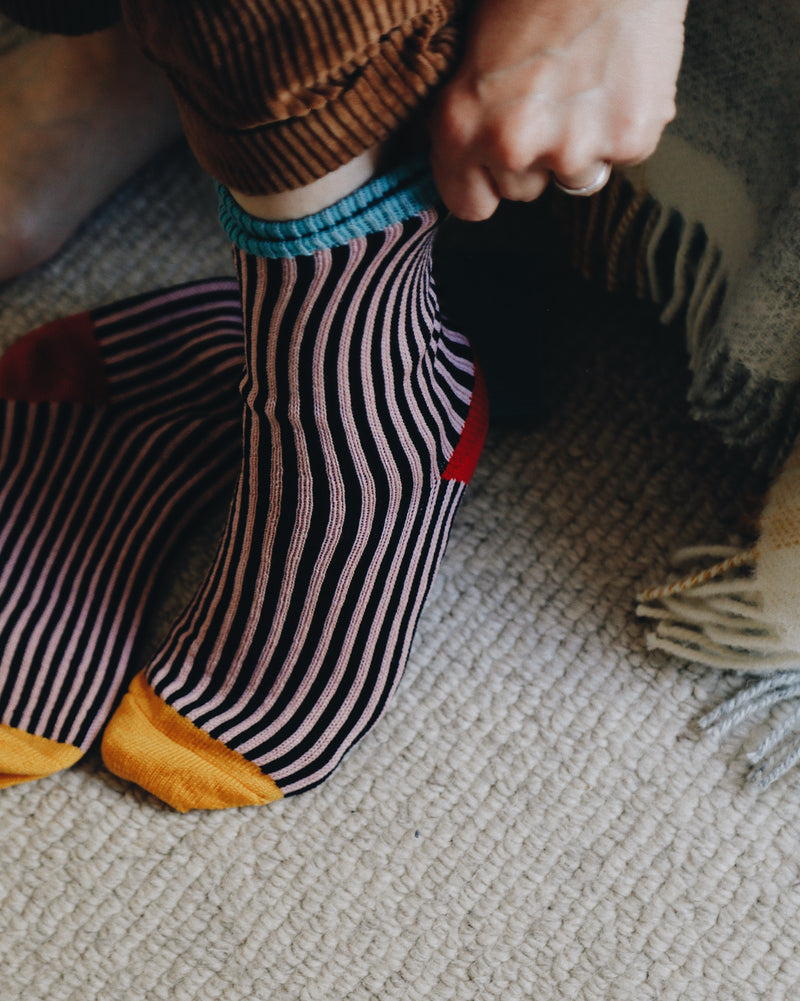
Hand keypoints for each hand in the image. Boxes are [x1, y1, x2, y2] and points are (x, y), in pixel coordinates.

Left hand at [428, 0, 688, 219]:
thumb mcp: (473, 48)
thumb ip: (469, 112)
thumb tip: (470, 155)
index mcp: (461, 125)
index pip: (469, 205)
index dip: (485, 182)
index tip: (495, 164)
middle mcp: (513, 146)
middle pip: (523, 191)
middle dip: (535, 156)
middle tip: (550, 95)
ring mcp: (575, 148)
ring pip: (575, 177)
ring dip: (582, 142)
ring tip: (586, 79)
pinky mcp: (629, 139)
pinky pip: (622, 154)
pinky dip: (624, 123)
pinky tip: (619, 75)